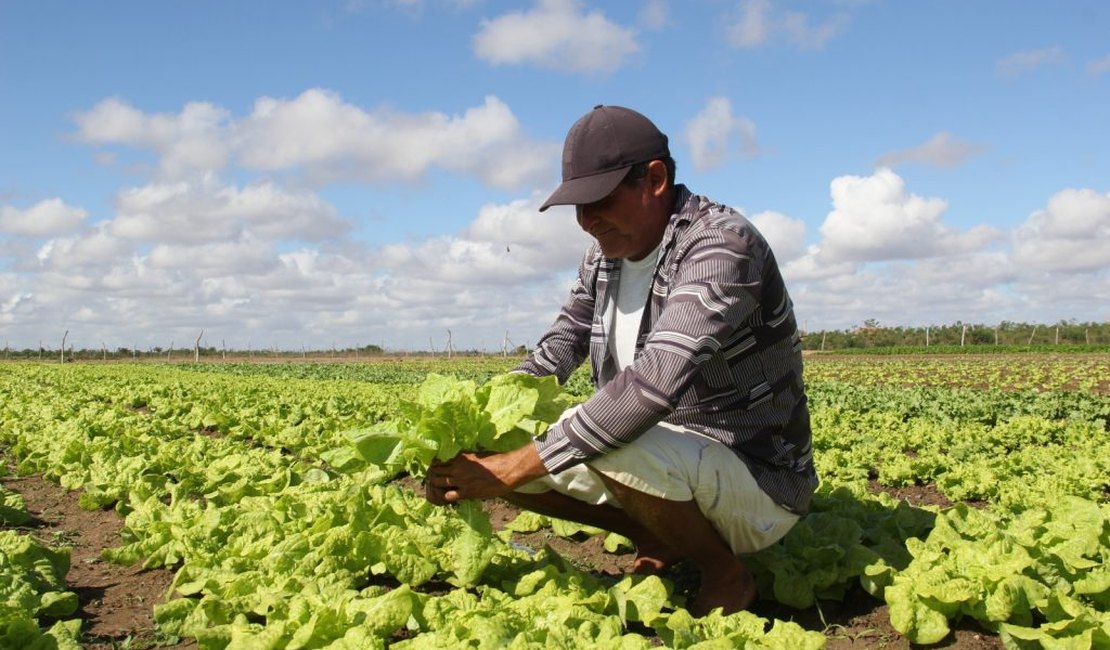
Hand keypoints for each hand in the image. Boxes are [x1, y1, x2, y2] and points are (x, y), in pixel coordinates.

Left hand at [425, 444, 546, 504]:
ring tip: (437, 488)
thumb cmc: (496, 460)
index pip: (440, 461)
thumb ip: (467, 458)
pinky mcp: (465, 492)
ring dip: (436, 485)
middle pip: (435, 471)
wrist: (506, 472)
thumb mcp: (478, 455)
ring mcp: (459, 480)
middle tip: (432, 478)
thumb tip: (461, 459)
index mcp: (460, 457)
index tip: (435, 468)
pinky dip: (445, 496)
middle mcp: (456, 467)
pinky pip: (447, 496)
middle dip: (432, 475)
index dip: (436, 465)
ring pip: (437, 482)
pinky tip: (448, 496)